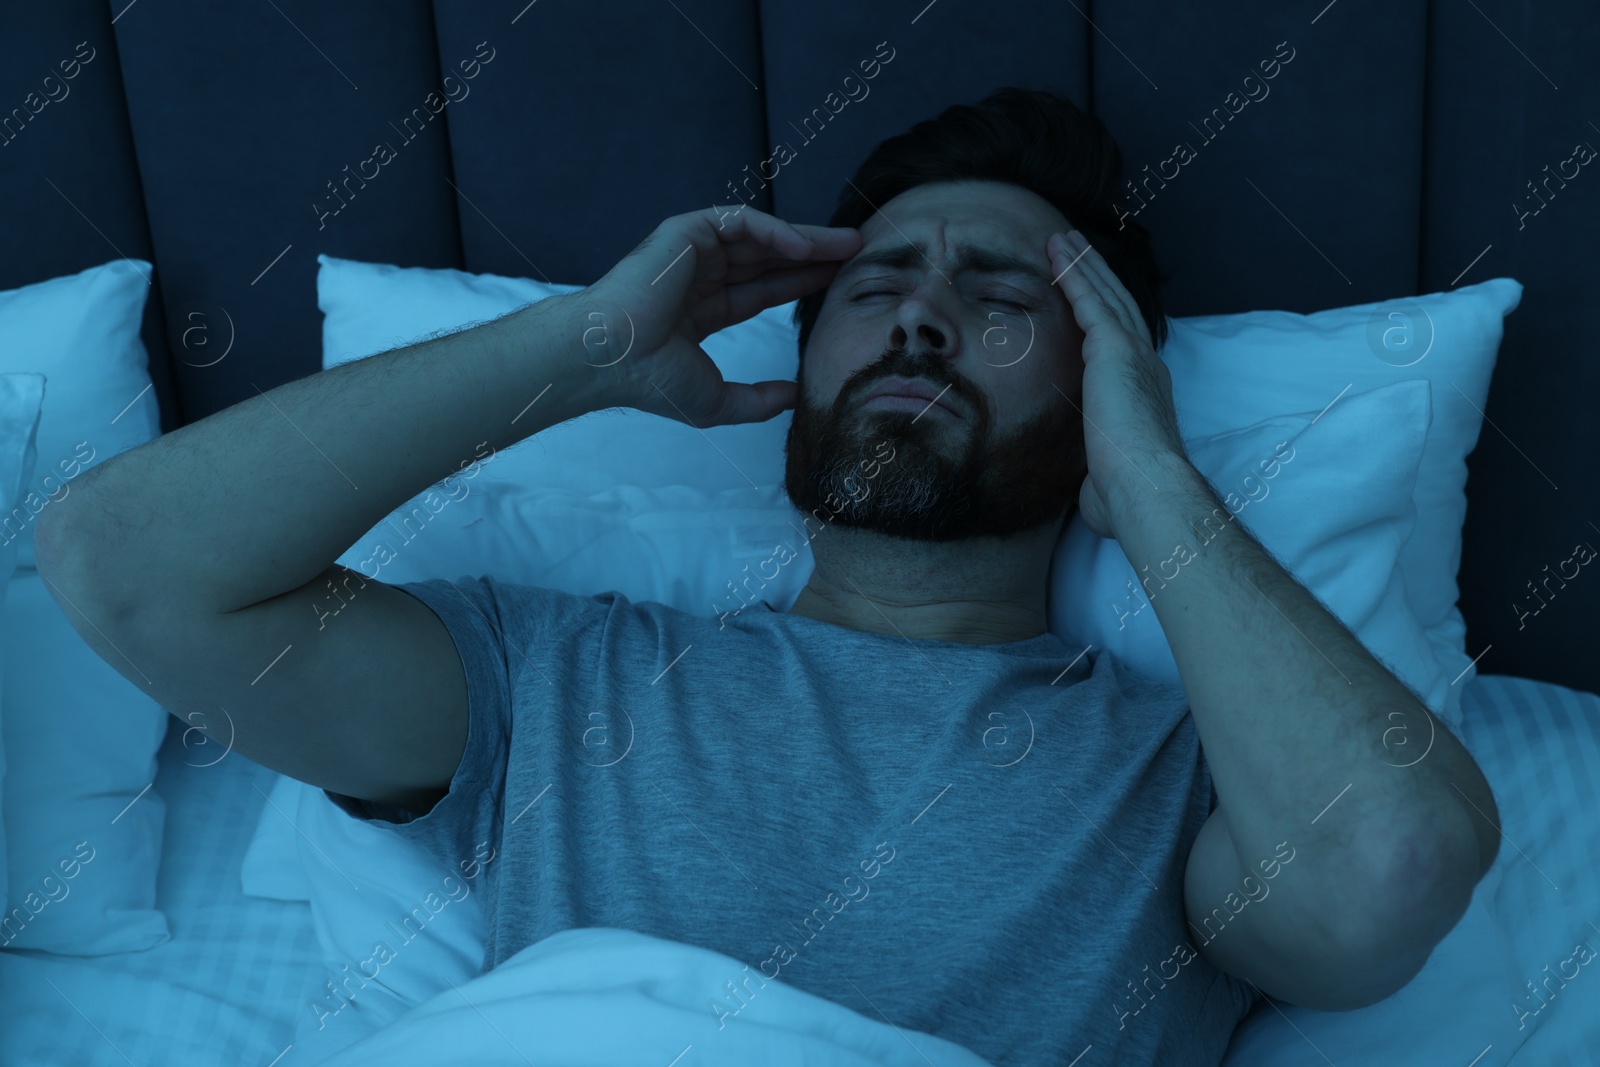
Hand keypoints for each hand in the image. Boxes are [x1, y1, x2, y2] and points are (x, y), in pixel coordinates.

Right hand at [575, 205, 861, 427]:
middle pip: (769, 258)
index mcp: (701, 310)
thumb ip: (759, 400)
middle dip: (815, 254)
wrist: (613, 359)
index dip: (802, 283)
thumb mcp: (717, 402)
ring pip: (760, 236)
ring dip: (806, 238)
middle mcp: (698, 277)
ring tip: (849, 245)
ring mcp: (691, 253)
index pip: (763, 290)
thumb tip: (797, 396)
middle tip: (860, 252)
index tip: (841, 282)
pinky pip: (740, 221)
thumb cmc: (653, 382)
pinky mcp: (685, 232)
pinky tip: (807, 247)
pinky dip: (775, 230)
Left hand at [1047, 229, 1188, 538]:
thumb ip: (1097, 473)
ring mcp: (1133, 355)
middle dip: (1096, 277)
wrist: (1144, 489)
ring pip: (1105, 295)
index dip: (1105, 316)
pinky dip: (1073, 274)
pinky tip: (1055, 253)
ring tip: (1062, 238)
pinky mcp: (1114, 349)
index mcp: (1144, 395)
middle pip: (1117, 308)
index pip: (1121, 344)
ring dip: (1083, 264)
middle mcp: (1145, 367)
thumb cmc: (1126, 496)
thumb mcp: (1105, 479)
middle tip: (1073, 248)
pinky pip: (1089, 301)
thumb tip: (1088, 493)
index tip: (1088, 298)